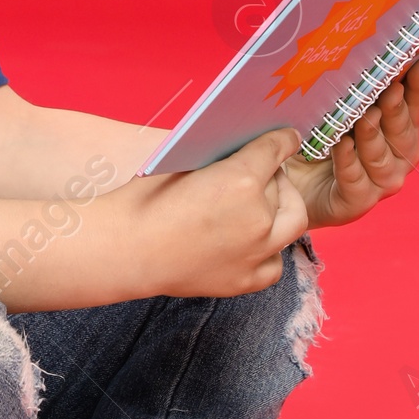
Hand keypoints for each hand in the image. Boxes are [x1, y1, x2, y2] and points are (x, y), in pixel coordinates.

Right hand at [123, 125, 311, 296]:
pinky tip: (253, 242)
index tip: (288, 138)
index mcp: (241, 179)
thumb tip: (244, 155)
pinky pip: (275, 263)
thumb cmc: (145, 201)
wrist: (125, 249)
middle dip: (275, 175)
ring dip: (281, 208)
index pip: (275, 149)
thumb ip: (222, 160)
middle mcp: (258, 217)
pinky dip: (270, 249)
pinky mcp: (246, 280)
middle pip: (284, 185)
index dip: (283, 140)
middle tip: (263, 173)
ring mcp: (256, 253)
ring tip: (264, 206)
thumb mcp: (185, 163)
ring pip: (292, 222)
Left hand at [286, 57, 418, 227]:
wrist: (287, 180)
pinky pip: (355, 180)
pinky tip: (340, 143)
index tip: (418, 62)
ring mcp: (380, 183)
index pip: (415, 106)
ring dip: (372, 135)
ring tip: (363, 115)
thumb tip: (357, 54)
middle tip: (389, 89)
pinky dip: (348, 161)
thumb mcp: (335, 109)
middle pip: (403, 133)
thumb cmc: (317, 138)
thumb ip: (353, 90)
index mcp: (398, 132)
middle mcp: (397, 158)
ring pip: (382, 159)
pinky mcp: (357, 202)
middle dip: (396, 110)